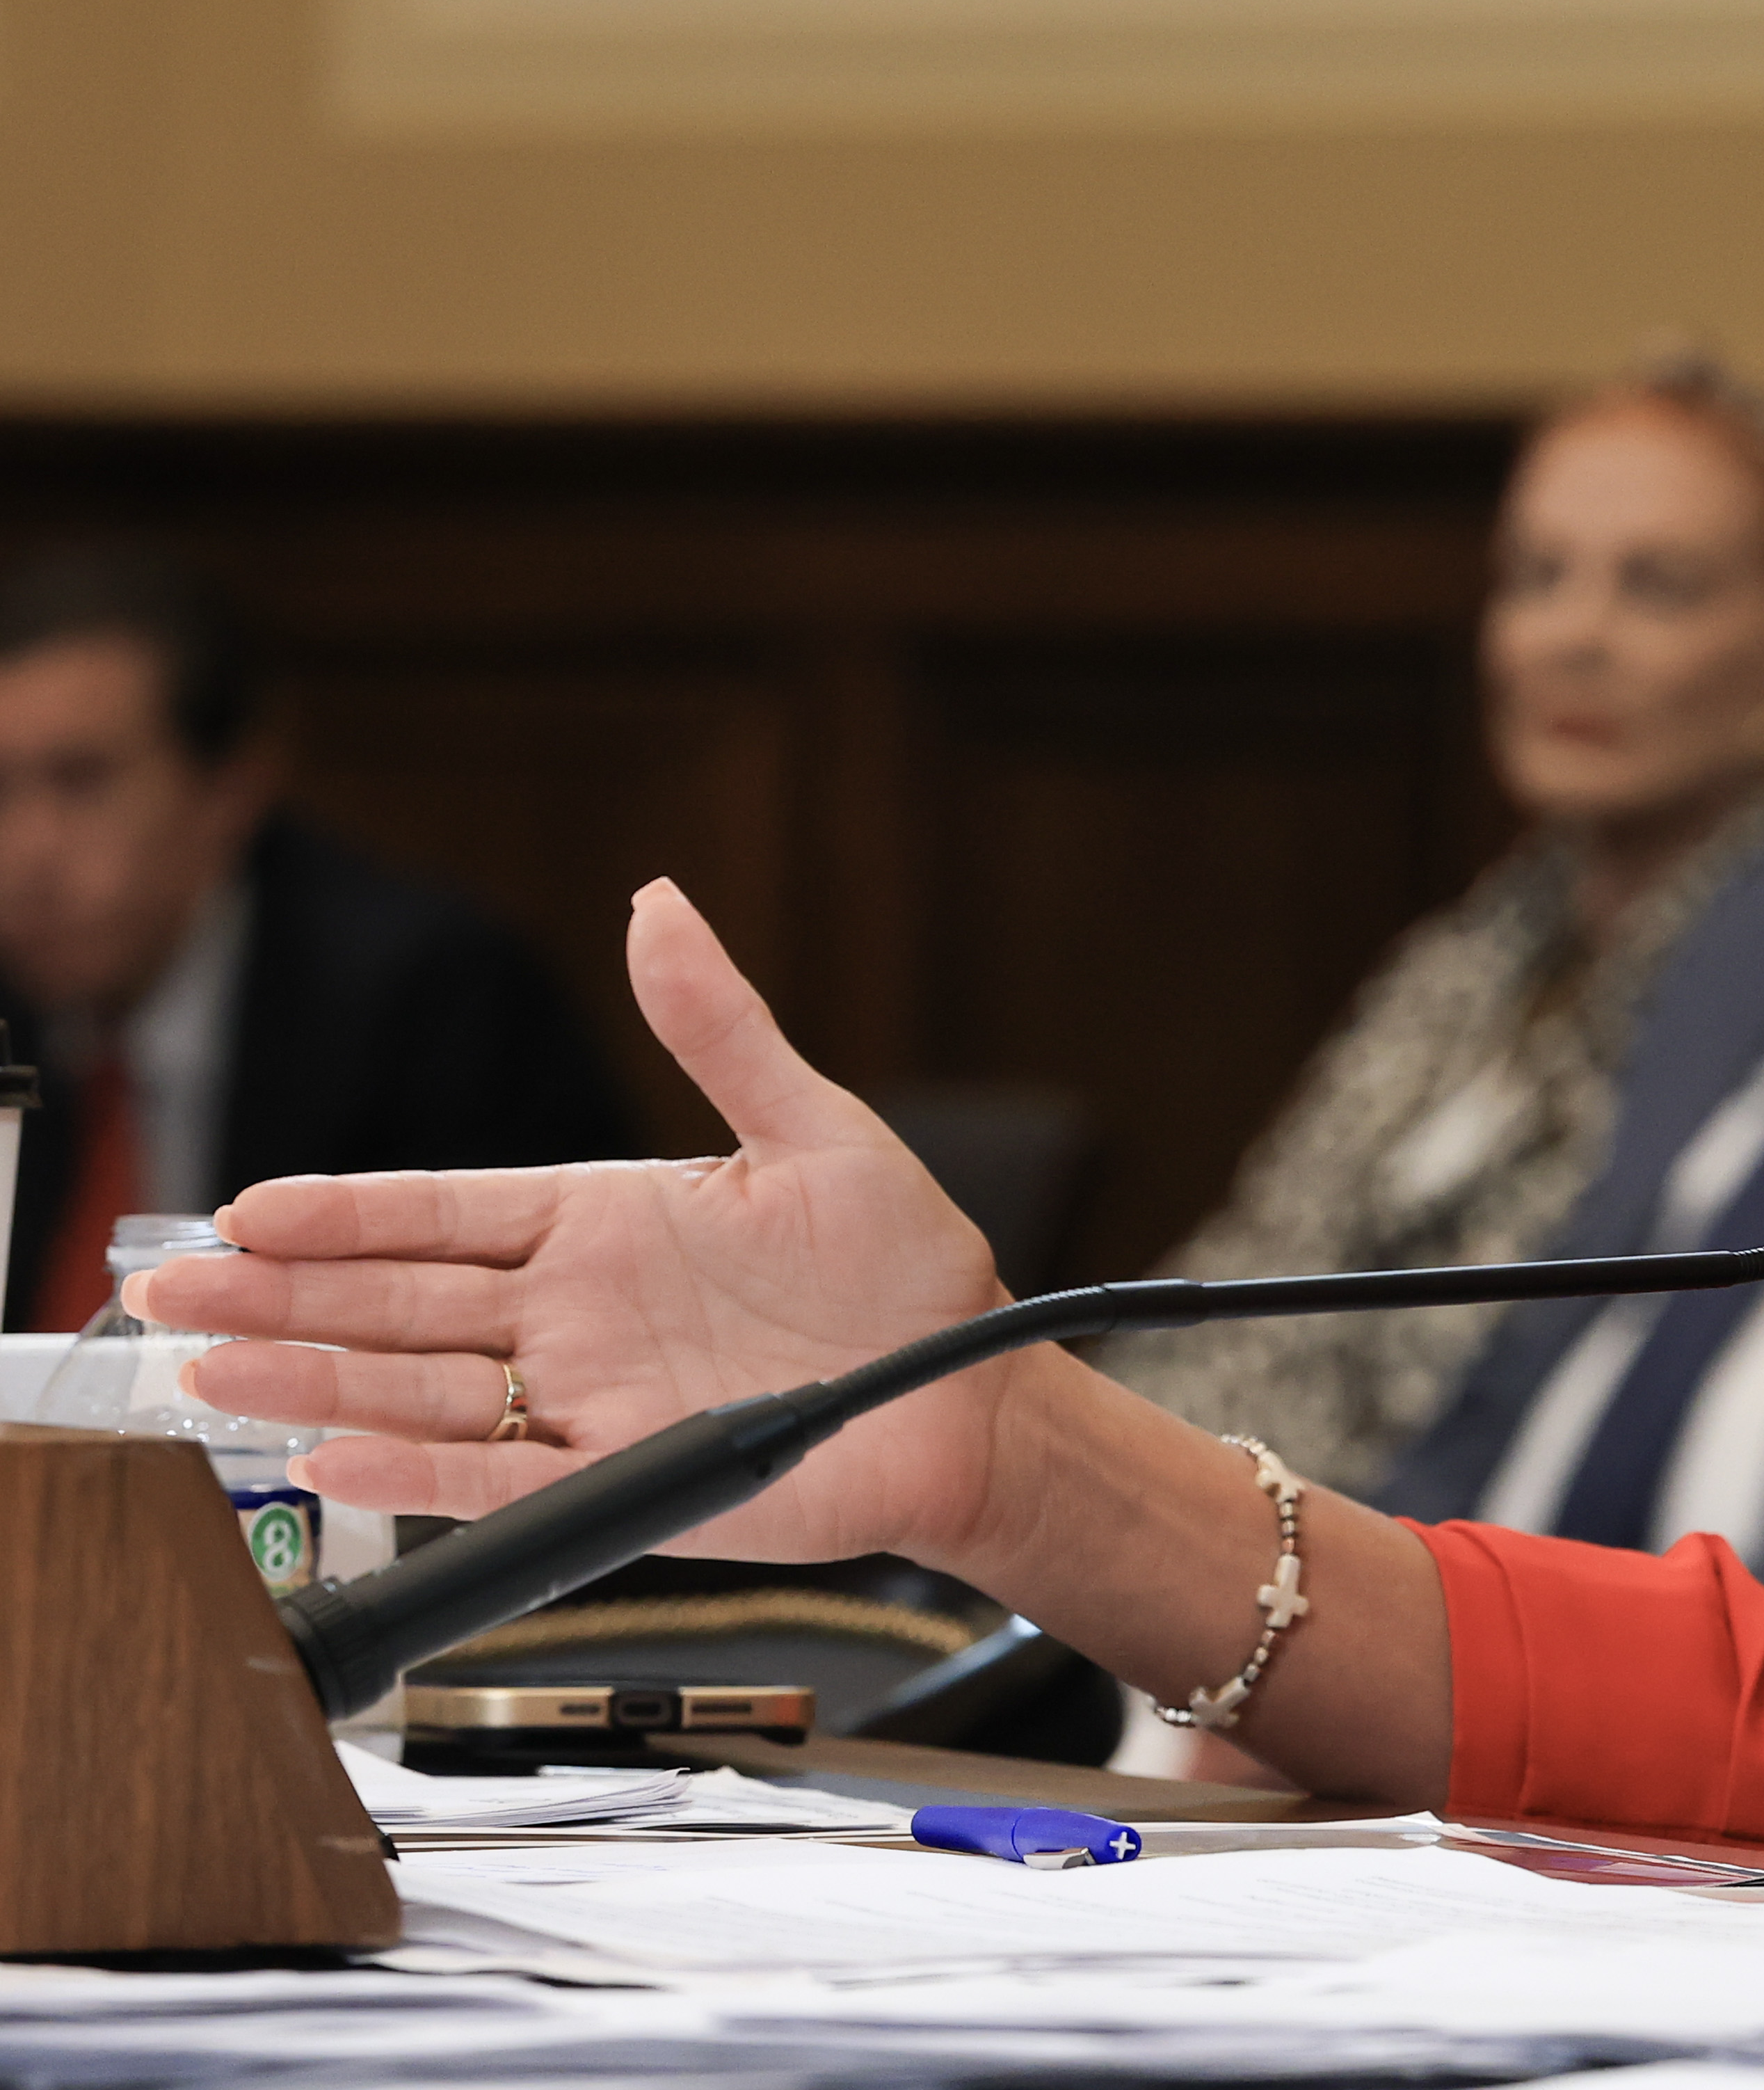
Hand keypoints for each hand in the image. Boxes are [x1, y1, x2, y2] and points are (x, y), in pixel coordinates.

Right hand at [138, 880, 1022, 1570]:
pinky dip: (414, 1471)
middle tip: (168, 1296)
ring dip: (312, 1384)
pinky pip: (501, 1480)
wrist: (972, 1391)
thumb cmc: (907, 1269)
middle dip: (280, 1299)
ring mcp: (593, 1398)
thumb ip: (721, 1026)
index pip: (443, 1213)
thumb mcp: (815, 1126)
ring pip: (420, 1391)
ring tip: (209, 1376)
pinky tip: (330, 1454)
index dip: (345, 1212)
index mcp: (606, 1222)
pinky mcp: (630, 1478)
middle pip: (399, 1304)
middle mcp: (577, 1314)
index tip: (248, 1209)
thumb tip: (660, 907)